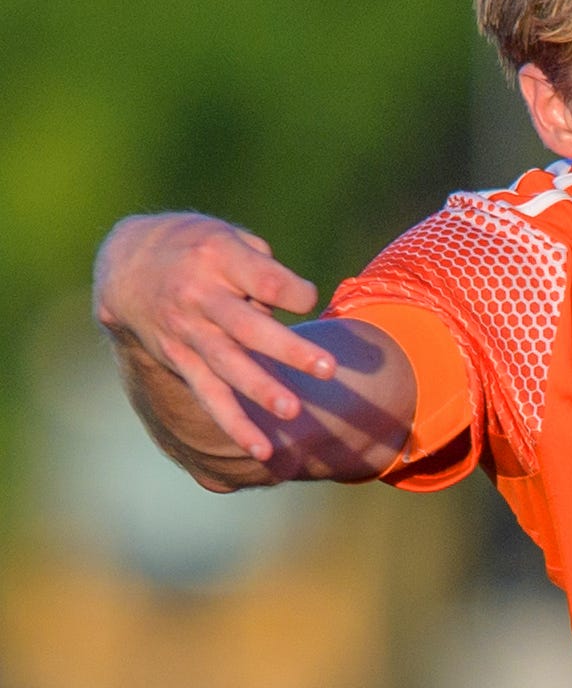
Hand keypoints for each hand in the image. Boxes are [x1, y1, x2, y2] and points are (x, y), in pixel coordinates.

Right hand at [92, 212, 340, 462]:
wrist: (126, 265)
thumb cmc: (198, 249)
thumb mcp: (226, 237)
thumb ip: (262, 268)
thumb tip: (294, 306)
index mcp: (217, 256)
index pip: (264, 279)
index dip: (293, 292)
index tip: (309, 299)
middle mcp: (198, 295)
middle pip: (247, 326)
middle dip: (288, 349)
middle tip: (328, 368)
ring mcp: (187, 331)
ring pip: (227, 364)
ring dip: (260, 390)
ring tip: (292, 411)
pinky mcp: (180, 360)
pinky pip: (209, 395)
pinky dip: (234, 424)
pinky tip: (262, 450)